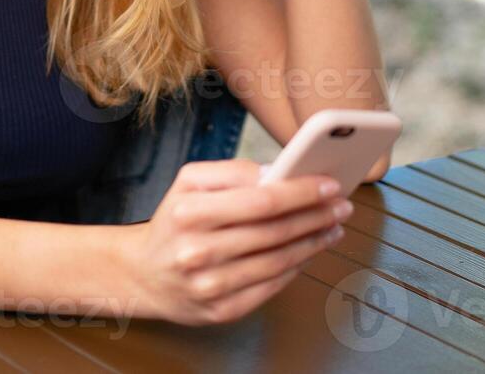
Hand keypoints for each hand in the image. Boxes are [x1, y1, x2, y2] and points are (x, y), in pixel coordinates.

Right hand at [118, 157, 350, 324]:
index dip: (301, 192)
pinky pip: (271, 286)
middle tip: (341, 206)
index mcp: (190, 212)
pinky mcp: (221, 311)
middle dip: (316, 216)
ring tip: (332, 227)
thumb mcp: (190, 182)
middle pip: (275, 231)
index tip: (329, 185)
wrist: (143, 274)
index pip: (261, 200)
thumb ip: (233, 172)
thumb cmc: (174, 222)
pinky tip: (308, 252)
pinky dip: (296, 268)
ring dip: (313, 243)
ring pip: (278, 261)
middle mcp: (198, 251)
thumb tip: (279, 173)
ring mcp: (210, 285)